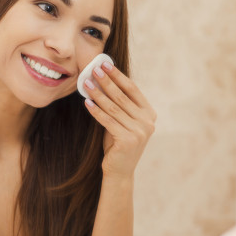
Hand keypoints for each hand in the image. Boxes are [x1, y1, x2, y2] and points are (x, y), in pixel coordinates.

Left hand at [83, 61, 155, 178]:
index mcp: (150, 114)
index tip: (105, 64)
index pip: (133, 89)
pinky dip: (96, 110)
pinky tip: (87, 102)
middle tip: (94, 69)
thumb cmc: (118, 143)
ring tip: (86, 84)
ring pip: (114, 107)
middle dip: (106, 81)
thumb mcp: (122, 121)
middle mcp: (148, 122)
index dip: (118, 76)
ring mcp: (140, 132)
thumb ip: (118, 104)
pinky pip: (107, 121)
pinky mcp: (127, 140)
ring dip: (98, 94)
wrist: (120, 171)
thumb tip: (102, 79)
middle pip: (122, 96)